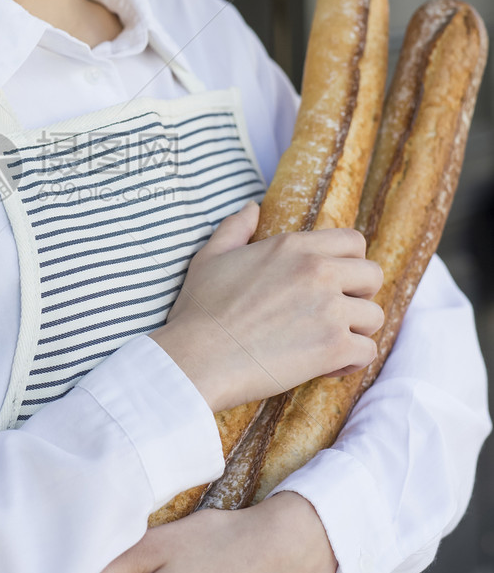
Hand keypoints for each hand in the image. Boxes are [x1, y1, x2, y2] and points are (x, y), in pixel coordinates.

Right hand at [148, 201, 384, 412]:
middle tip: (333, 314)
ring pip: (374, 316)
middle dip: (359, 295)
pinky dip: (351, 361)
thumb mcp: (210, 257)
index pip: (353, 241)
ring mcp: (330, 309)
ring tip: (327, 342)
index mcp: (294, 247)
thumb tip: (251, 207)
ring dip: (355, 331)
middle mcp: (318, 271)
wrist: (198, 357)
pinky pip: (367, 352)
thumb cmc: (200, 310)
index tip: (333, 282)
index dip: (349, 262)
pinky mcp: (334, 347)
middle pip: (373, 275)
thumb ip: (235, 228)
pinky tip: (325, 365)